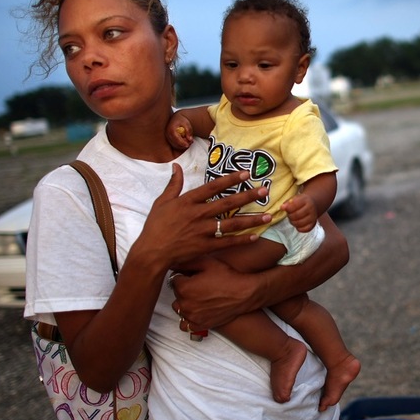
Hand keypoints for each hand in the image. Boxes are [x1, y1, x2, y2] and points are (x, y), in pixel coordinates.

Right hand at [135, 165, 270, 271]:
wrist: (151, 252)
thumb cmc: (155, 226)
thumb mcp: (162, 202)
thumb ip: (173, 184)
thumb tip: (176, 166)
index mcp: (188, 201)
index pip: (213, 187)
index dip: (230, 179)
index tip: (246, 173)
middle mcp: (198, 214)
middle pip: (227, 203)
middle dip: (248, 196)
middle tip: (265, 191)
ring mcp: (202, 231)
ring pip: (232, 224)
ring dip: (251, 219)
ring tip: (268, 215)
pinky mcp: (205, 246)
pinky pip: (227, 243)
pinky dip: (242, 240)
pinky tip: (256, 237)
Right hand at [166, 114, 193, 149]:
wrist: (175, 118)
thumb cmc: (181, 120)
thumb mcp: (186, 123)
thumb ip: (189, 130)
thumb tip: (190, 139)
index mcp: (171, 130)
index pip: (176, 139)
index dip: (182, 143)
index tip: (188, 145)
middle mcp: (168, 134)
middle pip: (175, 143)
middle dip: (184, 144)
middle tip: (191, 142)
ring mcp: (167, 137)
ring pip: (175, 145)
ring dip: (183, 145)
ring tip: (189, 141)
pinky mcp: (169, 139)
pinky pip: (175, 145)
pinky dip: (181, 145)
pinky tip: (186, 141)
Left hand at [170, 256, 264, 329]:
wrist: (244, 293)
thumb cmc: (227, 276)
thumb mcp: (207, 262)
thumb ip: (187, 262)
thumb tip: (174, 263)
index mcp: (183, 287)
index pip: (174, 280)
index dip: (184, 276)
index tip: (194, 276)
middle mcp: (184, 304)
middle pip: (177, 294)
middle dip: (185, 289)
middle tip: (199, 285)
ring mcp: (192, 316)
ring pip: (180, 308)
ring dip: (186, 303)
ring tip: (199, 297)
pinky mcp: (200, 325)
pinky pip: (185, 324)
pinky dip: (189, 318)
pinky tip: (197, 310)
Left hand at [281, 194, 317, 232]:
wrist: (313, 204)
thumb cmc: (301, 202)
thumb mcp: (295, 198)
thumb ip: (288, 203)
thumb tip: (282, 208)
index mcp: (306, 200)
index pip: (295, 205)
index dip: (288, 208)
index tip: (284, 208)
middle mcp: (311, 209)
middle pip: (296, 215)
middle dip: (290, 216)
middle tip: (289, 214)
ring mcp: (313, 217)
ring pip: (299, 223)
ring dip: (293, 222)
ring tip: (292, 219)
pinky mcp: (313, 224)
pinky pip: (304, 229)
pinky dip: (299, 228)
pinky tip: (297, 224)